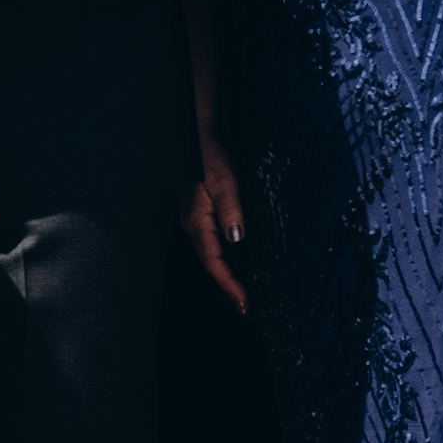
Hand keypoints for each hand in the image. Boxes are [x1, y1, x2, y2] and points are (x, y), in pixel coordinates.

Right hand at [184, 135, 249, 318]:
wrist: (203, 133)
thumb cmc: (211, 154)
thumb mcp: (223, 180)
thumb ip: (230, 209)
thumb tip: (237, 238)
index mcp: (196, 220)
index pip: (213, 262)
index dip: (229, 284)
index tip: (246, 303)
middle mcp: (195, 224)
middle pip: (212, 264)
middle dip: (228, 288)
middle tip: (247, 309)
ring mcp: (199, 219)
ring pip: (214, 255)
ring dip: (229, 276)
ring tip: (245, 296)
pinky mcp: (207, 213)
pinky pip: (216, 244)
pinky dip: (229, 259)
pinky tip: (241, 265)